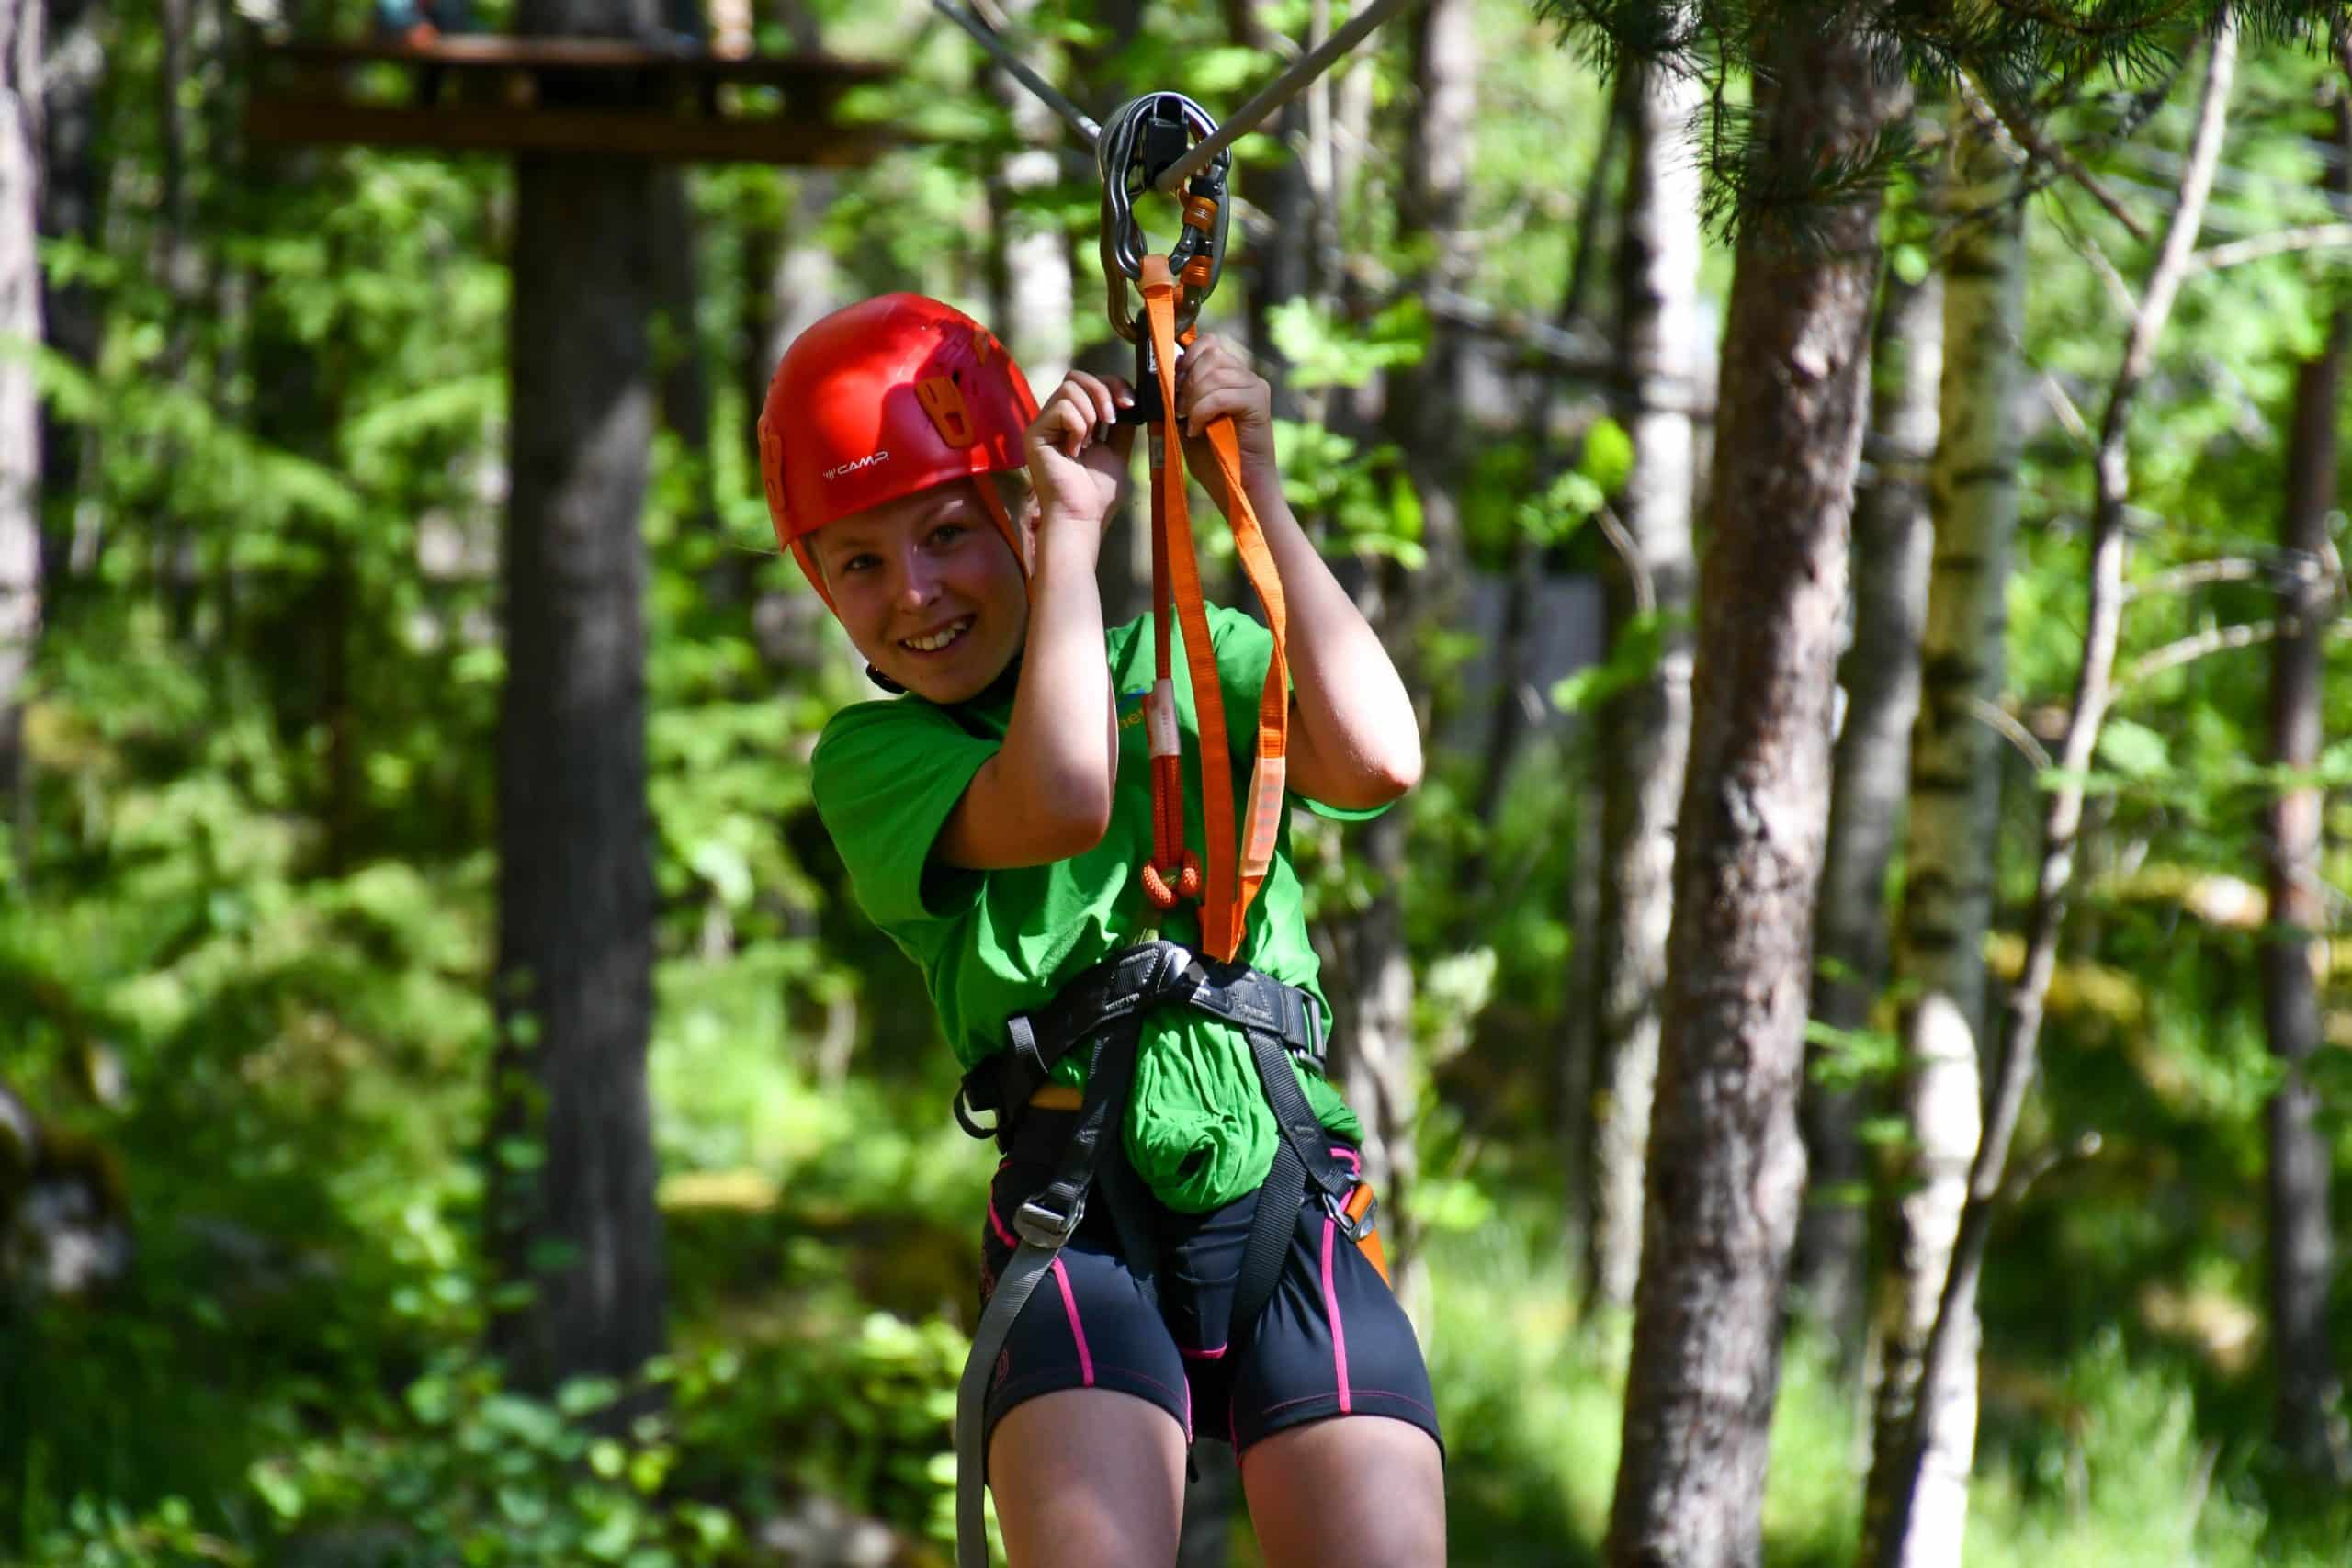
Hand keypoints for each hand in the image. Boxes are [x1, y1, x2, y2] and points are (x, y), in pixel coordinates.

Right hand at [1024, 369, 1135, 532]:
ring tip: (1089, 443)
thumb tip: (1129, 396)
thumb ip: (1122, 423)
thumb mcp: (1118, 450)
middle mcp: (1056, 420)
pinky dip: (1078, 426)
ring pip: (1070, 387)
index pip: (1090, 383)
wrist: (1082, 516)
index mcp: (1075, 422)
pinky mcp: (1034, 432)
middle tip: (1112, 419)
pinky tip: (1074, 451)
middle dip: (1103, 391)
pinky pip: (1062, 407)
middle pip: (1077, 376)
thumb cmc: (1098, 493)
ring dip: (1091, 414)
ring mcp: (1044, 425)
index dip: (1112, 384)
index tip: (1129, 404)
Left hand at [1172, 335, 1278, 507]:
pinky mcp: (1259, 403)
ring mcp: (1255, 387)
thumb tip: (1160, 373)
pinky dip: (1202, 412)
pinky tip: (1197, 431)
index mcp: (1231, 376)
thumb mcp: (1187, 421)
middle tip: (1179, 410)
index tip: (1172, 388)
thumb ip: (1179, 396)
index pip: (1207, 343)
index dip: (1185, 358)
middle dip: (1186, 379)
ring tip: (1188, 423)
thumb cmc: (1215, 461)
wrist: (1240, 491)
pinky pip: (1220, 394)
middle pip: (1210, 352)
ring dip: (1192, 398)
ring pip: (1213, 372)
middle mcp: (1246, 377)